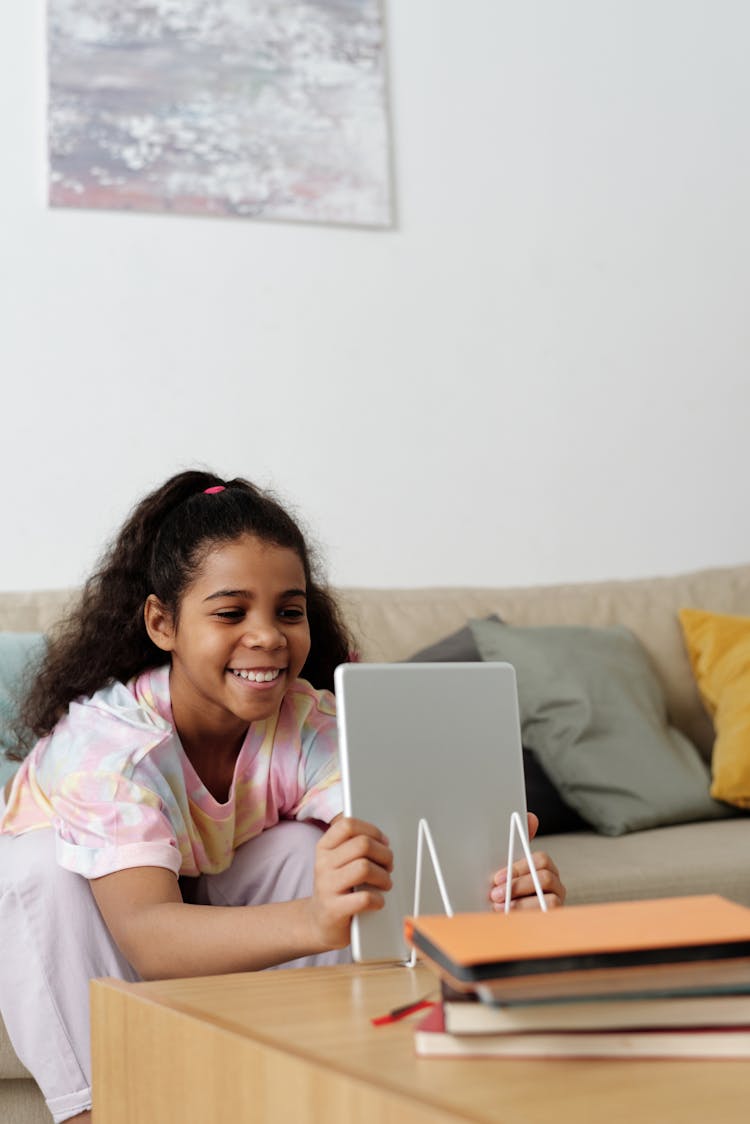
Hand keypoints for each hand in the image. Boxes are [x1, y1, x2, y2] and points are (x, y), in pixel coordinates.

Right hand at [307, 817, 393, 948]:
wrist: (319, 922)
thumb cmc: (336, 888)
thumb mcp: (338, 862)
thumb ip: (355, 847)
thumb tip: (383, 841)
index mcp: (324, 848)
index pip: (348, 825)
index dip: (371, 830)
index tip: (383, 841)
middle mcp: (323, 864)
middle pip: (362, 845)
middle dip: (384, 854)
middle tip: (388, 865)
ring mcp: (327, 887)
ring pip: (365, 868)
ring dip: (383, 876)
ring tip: (385, 883)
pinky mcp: (334, 909)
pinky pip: (364, 898)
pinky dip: (378, 900)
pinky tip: (378, 901)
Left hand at [488, 812, 565, 910]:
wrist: (501, 921)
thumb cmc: (506, 892)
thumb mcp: (506, 871)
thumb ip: (516, 846)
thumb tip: (531, 817)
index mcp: (543, 868)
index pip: (541, 859)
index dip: (518, 867)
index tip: (497, 877)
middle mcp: (555, 884)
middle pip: (544, 877)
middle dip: (517, 885)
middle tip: (495, 893)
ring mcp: (558, 901)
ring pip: (547, 896)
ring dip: (520, 902)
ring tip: (499, 907)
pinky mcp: (556, 917)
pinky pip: (547, 913)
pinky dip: (527, 913)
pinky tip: (510, 917)